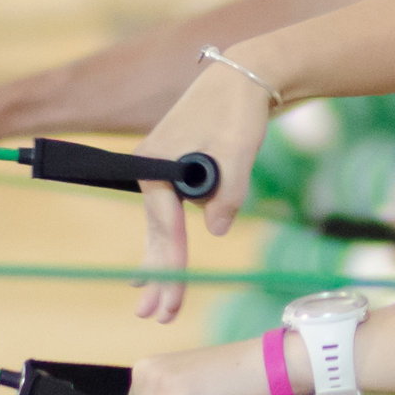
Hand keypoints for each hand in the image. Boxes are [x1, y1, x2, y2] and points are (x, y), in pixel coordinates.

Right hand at [134, 56, 278, 321]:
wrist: (243, 77)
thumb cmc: (237, 110)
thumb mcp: (238, 152)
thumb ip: (228, 193)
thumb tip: (217, 230)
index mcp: (156, 164)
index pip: (165, 225)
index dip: (170, 266)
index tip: (169, 300)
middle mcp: (151, 168)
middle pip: (156, 230)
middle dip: (159, 275)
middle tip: (155, 316)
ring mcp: (162, 170)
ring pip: (162, 224)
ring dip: (164, 262)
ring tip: (158, 303)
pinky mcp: (177, 170)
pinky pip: (170, 213)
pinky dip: (169, 240)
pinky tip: (159, 264)